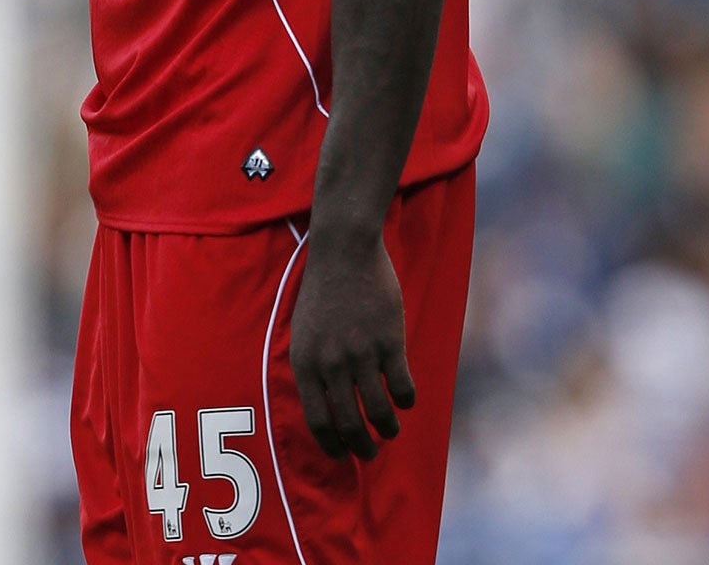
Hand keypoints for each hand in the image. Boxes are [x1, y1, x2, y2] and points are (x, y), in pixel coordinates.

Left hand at [289, 232, 415, 460]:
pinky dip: (406, 401)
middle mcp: (330, 363)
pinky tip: (405, 399)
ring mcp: (361, 354)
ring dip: (387, 429)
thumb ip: (312, 367)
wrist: (344, 252)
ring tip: (390, 430)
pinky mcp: (389, 342)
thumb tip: (323, 406)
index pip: (316, 420)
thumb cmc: (323, 292)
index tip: (342, 456)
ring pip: (380, 412)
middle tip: (370, 452)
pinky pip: (402, 388)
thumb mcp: (303, 331)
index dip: (331, 445)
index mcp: (304, 361)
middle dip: (362, 447)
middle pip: (349, 424)